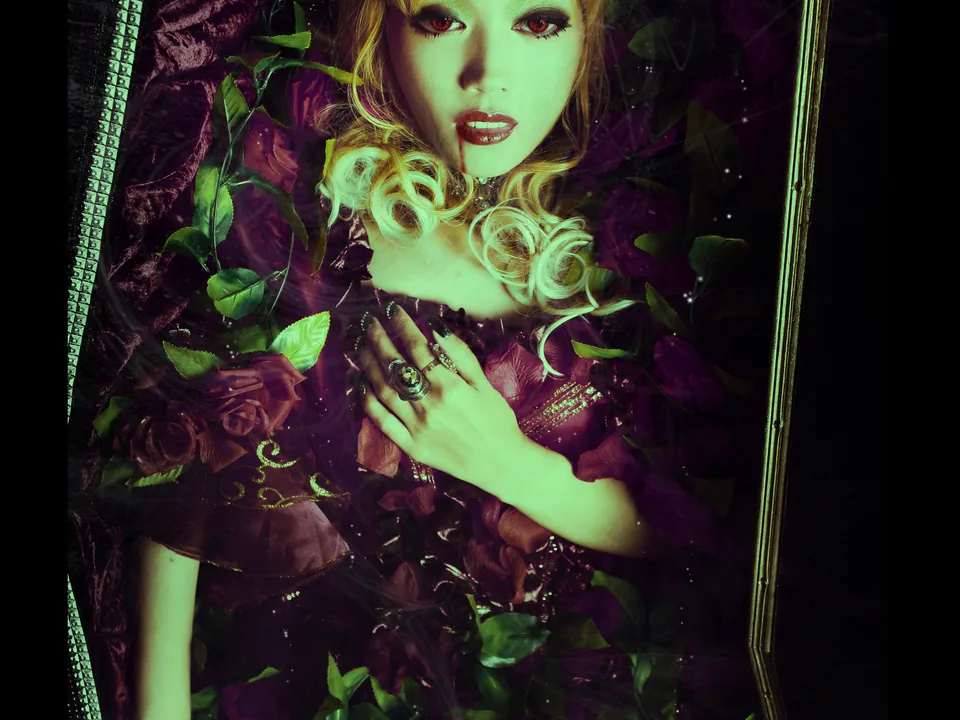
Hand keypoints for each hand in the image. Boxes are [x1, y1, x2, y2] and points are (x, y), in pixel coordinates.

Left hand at [355, 302, 526, 488]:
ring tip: (362, 347)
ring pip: (383, 391)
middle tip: (369, 323)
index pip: (417, 348)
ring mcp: (416, 427)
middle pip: (394, 366)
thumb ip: (460, 355)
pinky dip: (368, 402)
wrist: (501, 464)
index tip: (392, 310)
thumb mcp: (485, 384)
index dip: (402, 326)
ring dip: (369, 365)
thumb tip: (436, 327)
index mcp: (449, 387)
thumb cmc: (498, 421)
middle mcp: (428, 405)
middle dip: (379, 340)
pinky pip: (382, 421)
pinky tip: (363, 385)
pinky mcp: (410, 446)